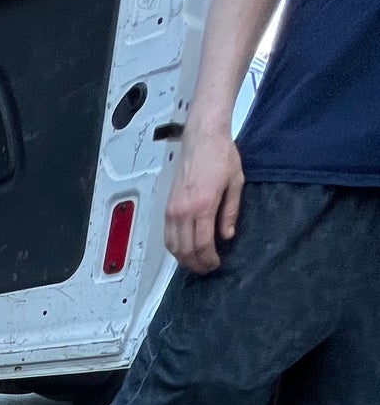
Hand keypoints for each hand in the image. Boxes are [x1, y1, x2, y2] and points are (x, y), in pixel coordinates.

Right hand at [164, 126, 244, 273]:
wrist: (202, 137)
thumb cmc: (221, 155)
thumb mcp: (235, 183)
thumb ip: (230, 212)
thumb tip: (226, 236)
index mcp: (203, 206)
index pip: (203, 245)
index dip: (209, 259)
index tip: (216, 263)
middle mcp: (184, 211)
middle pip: (186, 250)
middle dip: (197, 263)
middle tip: (207, 267)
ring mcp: (172, 210)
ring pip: (173, 246)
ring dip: (184, 259)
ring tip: (196, 261)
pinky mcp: (167, 207)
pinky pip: (167, 235)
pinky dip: (174, 247)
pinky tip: (184, 249)